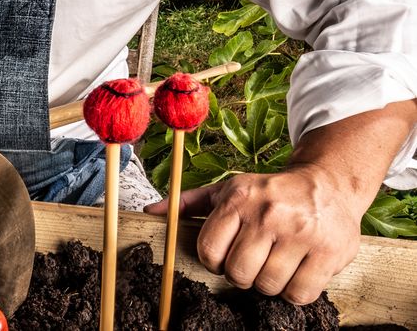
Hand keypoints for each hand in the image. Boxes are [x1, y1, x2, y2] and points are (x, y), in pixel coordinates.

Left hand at [145, 164, 361, 304]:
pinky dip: (293, 291)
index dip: (212, 261)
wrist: (327, 184)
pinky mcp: (329, 253)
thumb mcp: (228, 190)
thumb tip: (151, 212)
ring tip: (274, 262)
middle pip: (238, 274)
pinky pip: (299, 295)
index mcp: (239, 198)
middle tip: (251, 260)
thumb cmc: (268, 193)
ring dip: (267, 283)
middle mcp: (268, 214)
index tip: (223, 256)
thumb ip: (188, 203)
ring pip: (268, 286)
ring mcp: (300, 234)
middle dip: (240, 274)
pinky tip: (294, 271)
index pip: (209, 250)